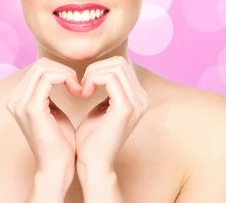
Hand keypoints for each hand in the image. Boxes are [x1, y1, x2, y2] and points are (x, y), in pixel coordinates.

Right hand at [6, 57, 82, 175]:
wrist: (57, 168)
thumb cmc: (60, 142)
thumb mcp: (52, 110)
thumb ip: (48, 92)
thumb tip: (56, 73)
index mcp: (18, 98)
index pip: (38, 68)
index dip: (59, 71)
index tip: (75, 85)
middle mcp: (15, 98)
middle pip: (40, 64)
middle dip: (63, 70)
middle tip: (78, 86)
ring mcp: (20, 103)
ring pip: (43, 67)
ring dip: (66, 73)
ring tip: (78, 89)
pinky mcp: (31, 108)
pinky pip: (48, 78)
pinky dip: (66, 78)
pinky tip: (78, 91)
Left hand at [74, 56, 150, 171]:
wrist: (92, 163)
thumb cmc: (92, 138)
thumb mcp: (102, 106)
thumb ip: (107, 88)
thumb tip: (103, 68)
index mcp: (138, 98)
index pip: (121, 65)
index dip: (100, 68)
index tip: (86, 84)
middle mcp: (142, 99)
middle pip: (120, 62)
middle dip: (97, 68)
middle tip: (83, 86)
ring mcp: (137, 103)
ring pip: (115, 66)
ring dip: (93, 73)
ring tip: (83, 90)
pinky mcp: (126, 108)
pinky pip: (110, 77)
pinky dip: (93, 79)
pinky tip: (84, 92)